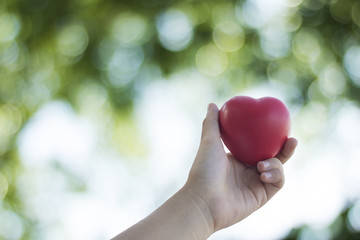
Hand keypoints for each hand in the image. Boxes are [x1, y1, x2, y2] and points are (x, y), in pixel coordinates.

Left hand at [184, 103, 297, 232]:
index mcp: (237, 158)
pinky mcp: (262, 196)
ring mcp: (255, 183)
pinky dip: (275, 175)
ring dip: (276, 163)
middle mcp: (247, 170)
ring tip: (261, 165)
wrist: (204, 201)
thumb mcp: (209, 142)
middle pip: (273, 156)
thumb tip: (212, 104)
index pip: (258, 145)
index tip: (278, 124)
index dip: (269, 136)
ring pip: (278, 169)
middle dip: (285, 148)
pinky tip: (263, 173)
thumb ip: (212, 123)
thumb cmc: (204, 170)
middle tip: (292, 139)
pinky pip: (278, 182)